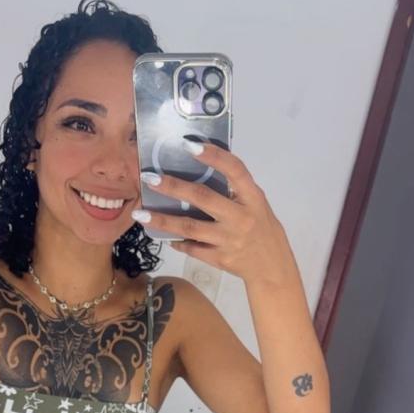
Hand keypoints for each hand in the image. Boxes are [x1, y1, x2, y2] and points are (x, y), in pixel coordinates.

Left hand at [131, 138, 298, 285]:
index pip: (235, 170)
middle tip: (148, 178)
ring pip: (190, 227)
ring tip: (140, 214)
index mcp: (253, 198)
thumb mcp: (257, 205)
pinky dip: (178, 242)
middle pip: (203, 198)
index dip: (214, 156)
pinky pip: (193, 249)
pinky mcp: (220, 258)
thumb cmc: (263, 229)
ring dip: (162, 220)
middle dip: (174, 187)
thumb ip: (235, 190)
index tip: (189, 144)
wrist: (273, 268)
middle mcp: (241, 217)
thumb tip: (202, 167)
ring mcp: (229, 239)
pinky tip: (165, 237)